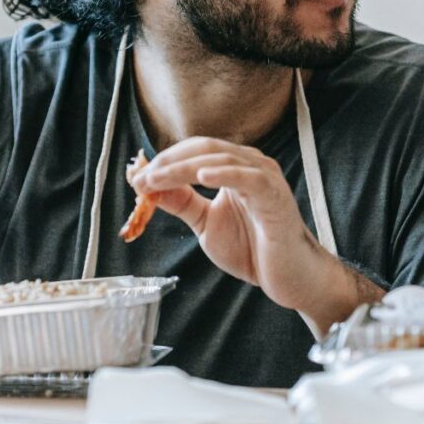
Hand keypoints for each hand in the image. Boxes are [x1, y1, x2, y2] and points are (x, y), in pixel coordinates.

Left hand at [130, 137, 347, 324]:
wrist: (287, 276)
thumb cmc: (253, 249)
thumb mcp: (206, 224)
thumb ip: (182, 203)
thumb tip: (148, 187)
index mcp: (235, 169)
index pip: (195, 150)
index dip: (164, 160)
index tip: (136, 178)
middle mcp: (251, 166)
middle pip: (204, 147)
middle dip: (168, 161)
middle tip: (142, 178)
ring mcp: (265, 178)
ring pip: (221, 158)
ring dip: (183, 167)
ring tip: (157, 180)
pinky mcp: (275, 195)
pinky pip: (249, 178)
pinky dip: (225, 173)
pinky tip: (202, 176)